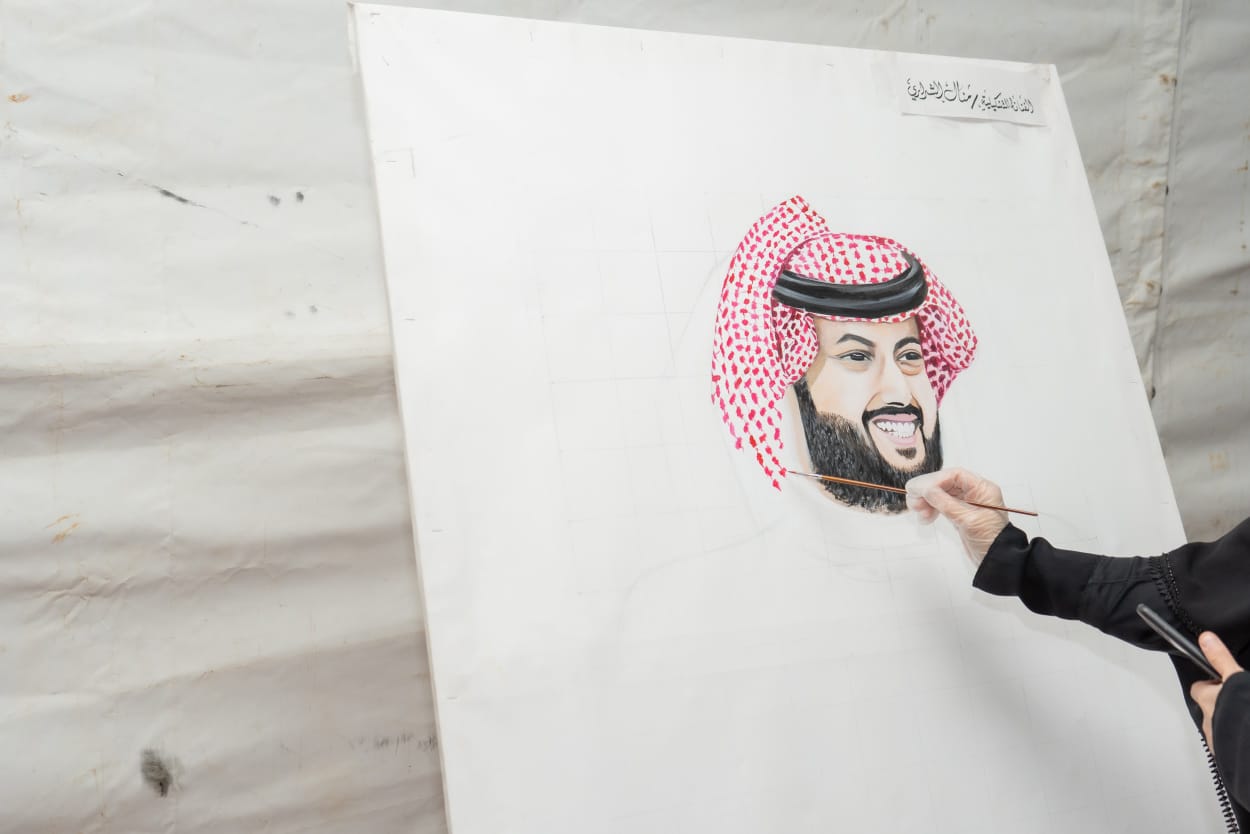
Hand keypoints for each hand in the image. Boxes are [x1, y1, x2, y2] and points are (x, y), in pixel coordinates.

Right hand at [905, 468, 1008, 565]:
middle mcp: (974, 493)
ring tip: (918, 511)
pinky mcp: (958, 514)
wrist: (996, 560)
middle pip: (945, 483)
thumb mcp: (967, 520)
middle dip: (927, 491)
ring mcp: (965, 503)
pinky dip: (930, 509)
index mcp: (982, 489)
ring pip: (940, 494)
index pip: (955, 475)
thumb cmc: (989, 539)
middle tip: (913, 501)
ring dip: (926, 501)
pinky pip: (940, 505)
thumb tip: (925, 489)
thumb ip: (946, 503)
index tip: (919, 489)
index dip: (935, 480)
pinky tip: (925, 518)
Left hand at [1190, 631, 1244, 753]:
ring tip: (1245, 718)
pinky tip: (1246, 734)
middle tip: (1239, 700)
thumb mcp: (1236, 679)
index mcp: (1207, 700)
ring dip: (1229, 722)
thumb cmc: (1244, 711)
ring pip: (1220, 726)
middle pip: (1210, 707)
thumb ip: (1221, 659)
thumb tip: (1206, 638)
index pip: (1199, 688)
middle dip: (1222, 704)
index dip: (1211, 684)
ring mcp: (1217, 740)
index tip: (1223, 681)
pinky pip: (1229, 743)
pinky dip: (1237, 738)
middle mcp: (1208, 721)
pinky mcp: (1228, 754)